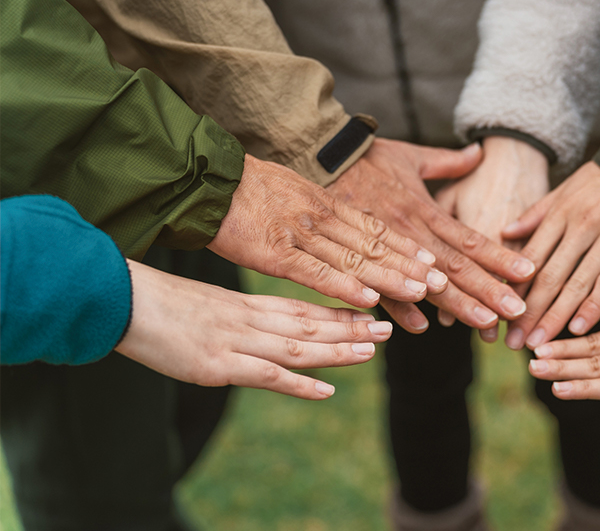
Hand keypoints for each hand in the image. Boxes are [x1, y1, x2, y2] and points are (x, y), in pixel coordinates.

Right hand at [115, 260, 392, 399]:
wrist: (120, 300)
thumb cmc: (156, 303)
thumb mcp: (204, 305)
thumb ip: (233, 315)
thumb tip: (250, 323)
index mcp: (245, 305)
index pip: (301, 306)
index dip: (336, 310)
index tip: (367, 311)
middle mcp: (249, 320)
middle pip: (309, 323)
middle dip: (350, 328)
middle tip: (389, 328)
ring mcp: (236, 341)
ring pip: (298, 345)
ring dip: (337, 350)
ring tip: (372, 351)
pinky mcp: (218, 365)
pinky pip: (267, 374)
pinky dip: (300, 383)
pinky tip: (327, 390)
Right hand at [208, 154, 442, 311]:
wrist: (208, 179)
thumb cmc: (250, 186)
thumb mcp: (298, 189)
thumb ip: (326, 206)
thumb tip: (346, 219)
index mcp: (329, 204)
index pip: (378, 229)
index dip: (409, 247)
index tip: (437, 262)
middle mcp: (322, 218)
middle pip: (375, 245)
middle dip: (412, 265)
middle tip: (445, 283)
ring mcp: (301, 234)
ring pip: (354, 259)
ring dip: (390, 278)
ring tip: (422, 293)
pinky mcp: (276, 253)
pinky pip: (316, 272)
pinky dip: (344, 286)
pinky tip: (368, 300)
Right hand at [329, 138, 536, 332]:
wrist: (319, 154)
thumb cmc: (368, 157)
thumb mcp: (411, 157)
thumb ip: (448, 162)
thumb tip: (480, 152)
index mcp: (425, 209)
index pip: (470, 238)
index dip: (500, 256)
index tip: (528, 273)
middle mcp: (410, 229)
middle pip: (456, 265)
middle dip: (488, 290)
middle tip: (517, 311)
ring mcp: (384, 245)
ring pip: (425, 280)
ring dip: (455, 304)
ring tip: (484, 324)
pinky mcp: (357, 255)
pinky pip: (380, 285)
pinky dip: (399, 306)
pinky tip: (421, 326)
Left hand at [502, 162, 599, 348]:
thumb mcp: (567, 189)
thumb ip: (537, 214)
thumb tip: (505, 232)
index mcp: (560, 213)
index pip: (530, 258)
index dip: (514, 289)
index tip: (500, 315)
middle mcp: (580, 227)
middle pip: (549, 277)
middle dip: (529, 313)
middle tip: (514, 343)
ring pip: (576, 284)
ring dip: (555, 317)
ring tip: (540, 344)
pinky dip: (593, 307)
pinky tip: (578, 329)